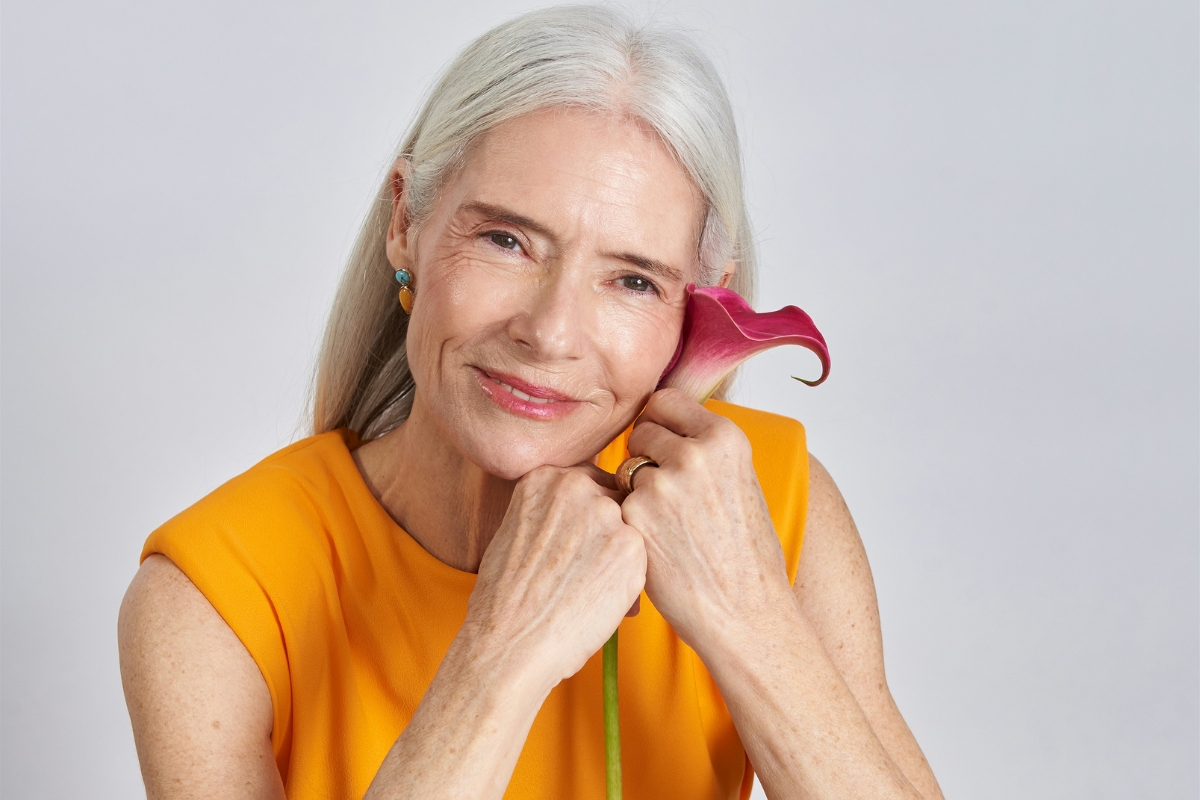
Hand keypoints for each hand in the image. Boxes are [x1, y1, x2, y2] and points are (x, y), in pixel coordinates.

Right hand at [462, 465, 646, 688]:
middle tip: (586, 570)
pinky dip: (628, 581)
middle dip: (607, 533)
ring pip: (629, 530)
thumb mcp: (517, 531)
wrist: (510, 642)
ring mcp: (606, 514)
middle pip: (613, 501)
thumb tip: (583, 516)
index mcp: (545, 477)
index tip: (580, 541)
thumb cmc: (507, 599)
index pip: (588, 482)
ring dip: (619, 557)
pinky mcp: (631, 547)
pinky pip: (642, 559)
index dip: (588, 515)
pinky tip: (599, 600)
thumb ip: (553, 512)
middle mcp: (576, 486)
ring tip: (589, 589)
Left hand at [620, 389, 793, 654]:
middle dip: (644, 457)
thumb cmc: (746, 557)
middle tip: (665, 496)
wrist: (746, 613)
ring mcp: (662, 483)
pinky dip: (627, 522)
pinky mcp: (635, 516)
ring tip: (668, 529)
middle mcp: (695, 453)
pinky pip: (616, 503)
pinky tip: (655, 547)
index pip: (666, 401)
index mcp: (726, 438)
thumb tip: (670, 426)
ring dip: (634, 492)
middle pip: (641, 431)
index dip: (658, 422)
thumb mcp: (741, 483)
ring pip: (626, 470)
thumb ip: (707, 451)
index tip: (660, 443)